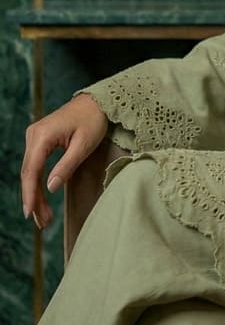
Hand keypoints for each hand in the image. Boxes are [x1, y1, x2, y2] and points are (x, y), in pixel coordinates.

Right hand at [21, 93, 108, 228]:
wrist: (96, 102)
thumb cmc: (93, 120)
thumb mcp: (84, 145)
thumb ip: (66, 166)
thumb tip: (51, 188)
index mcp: (42, 135)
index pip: (31, 170)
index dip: (30, 193)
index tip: (30, 213)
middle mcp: (33, 135)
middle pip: (28, 173)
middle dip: (34, 199)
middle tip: (42, 222)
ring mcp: (35, 137)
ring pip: (30, 172)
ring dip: (36, 194)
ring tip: (44, 217)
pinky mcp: (40, 141)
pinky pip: (35, 165)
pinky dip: (38, 183)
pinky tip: (42, 199)